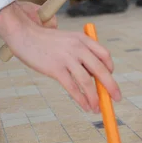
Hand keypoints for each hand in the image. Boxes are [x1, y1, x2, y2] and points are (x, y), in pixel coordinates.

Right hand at [0, 2, 120, 112]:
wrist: (24, 34)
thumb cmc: (44, 40)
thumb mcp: (66, 40)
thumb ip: (79, 52)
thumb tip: (91, 74)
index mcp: (82, 38)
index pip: (104, 54)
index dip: (110, 68)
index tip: (109, 78)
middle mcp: (77, 47)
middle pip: (101, 70)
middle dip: (111, 86)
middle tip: (117, 98)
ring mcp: (67, 58)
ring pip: (88, 82)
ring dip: (95, 98)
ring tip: (97, 108)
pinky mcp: (55, 69)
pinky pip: (73, 88)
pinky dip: (82, 100)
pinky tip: (85, 107)